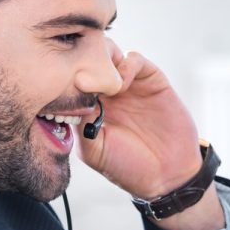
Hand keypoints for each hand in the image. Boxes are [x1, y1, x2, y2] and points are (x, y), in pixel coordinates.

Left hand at [77, 45, 202, 199]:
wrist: (168, 176)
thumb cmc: (129, 168)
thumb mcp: (94, 152)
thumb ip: (80, 125)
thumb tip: (70, 95)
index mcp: (89, 106)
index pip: (70, 77)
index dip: (64, 75)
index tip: (61, 84)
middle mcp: (107, 92)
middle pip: (87, 58)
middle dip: (81, 60)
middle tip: (80, 76)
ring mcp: (130, 85)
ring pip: (109, 54)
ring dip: (102, 59)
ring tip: (101, 80)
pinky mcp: (152, 82)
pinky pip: (135, 60)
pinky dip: (126, 64)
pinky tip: (122, 83)